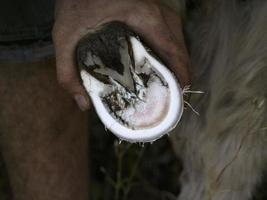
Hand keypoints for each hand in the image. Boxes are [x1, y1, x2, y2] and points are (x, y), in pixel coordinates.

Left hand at [53, 0, 190, 110]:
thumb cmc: (75, 1)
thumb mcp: (65, 36)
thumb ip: (67, 72)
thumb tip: (85, 104)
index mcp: (144, 18)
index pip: (173, 52)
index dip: (181, 76)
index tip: (178, 97)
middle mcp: (158, 12)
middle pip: (180, 49)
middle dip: (179, 74)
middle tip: (170, 97)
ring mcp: (158, 10)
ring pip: (178, 41)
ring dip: (176, 64)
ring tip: (167, 85)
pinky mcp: (153, 11)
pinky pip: (170, 34)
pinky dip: (170, 53)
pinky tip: (161, 65)